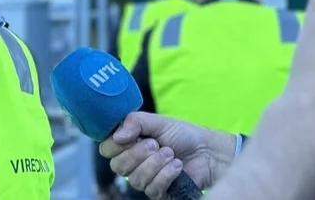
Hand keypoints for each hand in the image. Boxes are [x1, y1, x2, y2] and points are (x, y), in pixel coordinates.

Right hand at [99, 112, 234, 199]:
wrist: (207, 151)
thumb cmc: (183, 134)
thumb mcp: (158, 121)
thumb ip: (135, 122)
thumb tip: (117, 136)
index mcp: (128, 144)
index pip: (107, 149)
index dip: (116, 144)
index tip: (134, 136)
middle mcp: (133, 163)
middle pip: (118, 166)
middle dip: (138, 154)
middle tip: (156, 144)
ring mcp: (144, 179)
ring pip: (135, 179)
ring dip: (155, 164)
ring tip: (171, 154)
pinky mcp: (158, 192)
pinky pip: (152, 189)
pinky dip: (166, 175)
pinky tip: (177, 166)